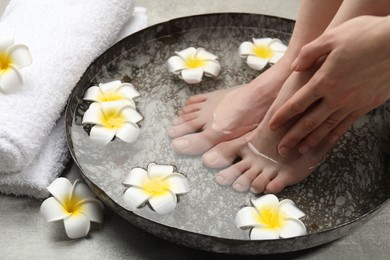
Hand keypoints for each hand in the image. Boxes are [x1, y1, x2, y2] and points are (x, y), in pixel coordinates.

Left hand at [269, 15, 389, 155]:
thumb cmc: (365, 36)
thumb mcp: (332, 37)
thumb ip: (309, 53)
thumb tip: (294, 67)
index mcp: (324, 80)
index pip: (298, 103)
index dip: (283, 116)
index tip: (272, 126)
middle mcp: (336, 96)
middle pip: (309, 122)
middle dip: (293, 136)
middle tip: (281, 149)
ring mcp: (352, 103)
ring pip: (327, 127)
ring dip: (312, 140)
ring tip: (300, 151)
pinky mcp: (366, 105)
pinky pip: (346, 124)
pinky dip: (335, 135)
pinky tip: (327, 142)